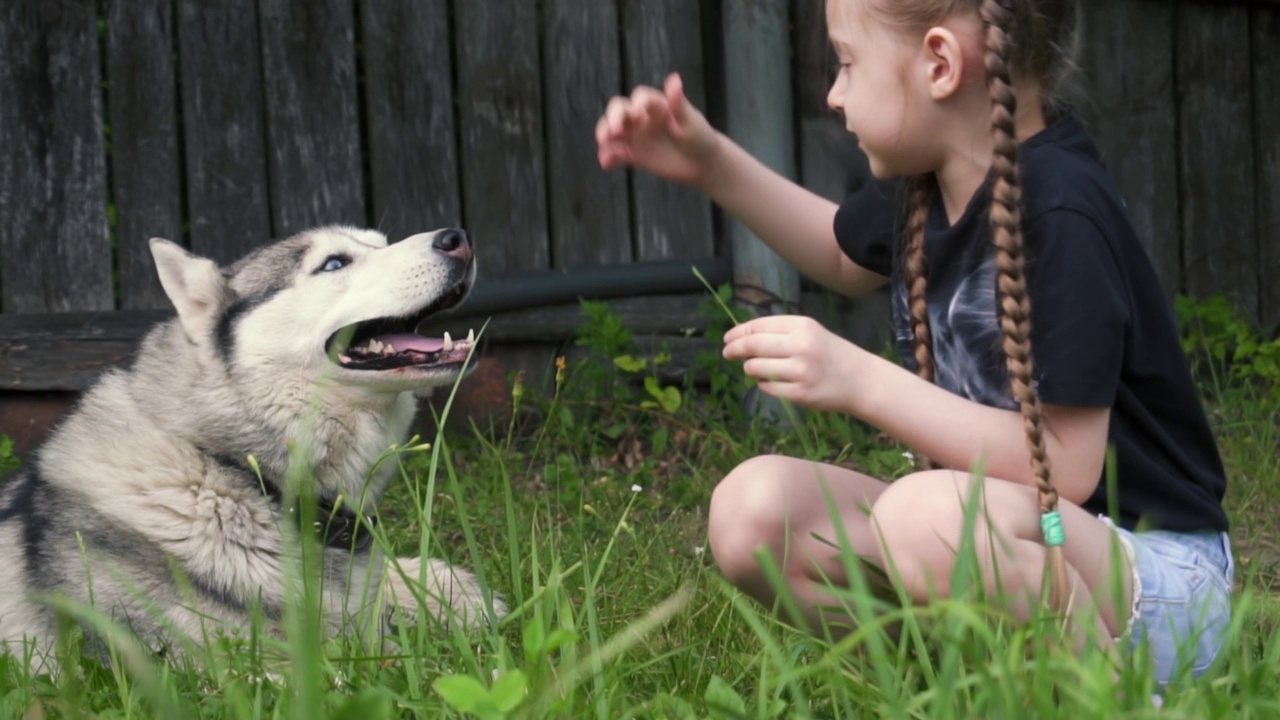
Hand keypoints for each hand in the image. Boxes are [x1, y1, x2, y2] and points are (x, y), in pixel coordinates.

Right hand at [595, 73, 721, 186]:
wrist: (703, 164)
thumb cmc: (700, 137)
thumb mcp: (691, 121)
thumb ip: (679, 103)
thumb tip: (674, 78)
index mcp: (657, 105)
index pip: (640, 98)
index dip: (636, 104)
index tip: (637, 114)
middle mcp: (642, 117)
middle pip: (619, 110)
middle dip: (613, 117)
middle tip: (615, 131)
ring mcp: (635, 136)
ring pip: (612, 130)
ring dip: (605, 134)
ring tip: (604, 143)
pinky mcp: (633, 154)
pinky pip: (616, 153)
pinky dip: (608, 156)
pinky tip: (606, 163)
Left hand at [722, 316, 866, 413]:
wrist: (859, 379)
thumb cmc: (829, 353)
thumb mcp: (810, 332)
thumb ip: (780, 332)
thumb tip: (742, 337)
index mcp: (802, 326)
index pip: (758, 326)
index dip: (738, 333)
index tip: (727, 339)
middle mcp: (800, 346)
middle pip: (753, 345)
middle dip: (734, 350)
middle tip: (727, 354)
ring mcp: (800, 371)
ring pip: (755, 368)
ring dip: (750, 369)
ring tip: (757, 369)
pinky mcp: (799, 393)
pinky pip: (766, 388)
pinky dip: (763, 384)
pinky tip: (772, 381)